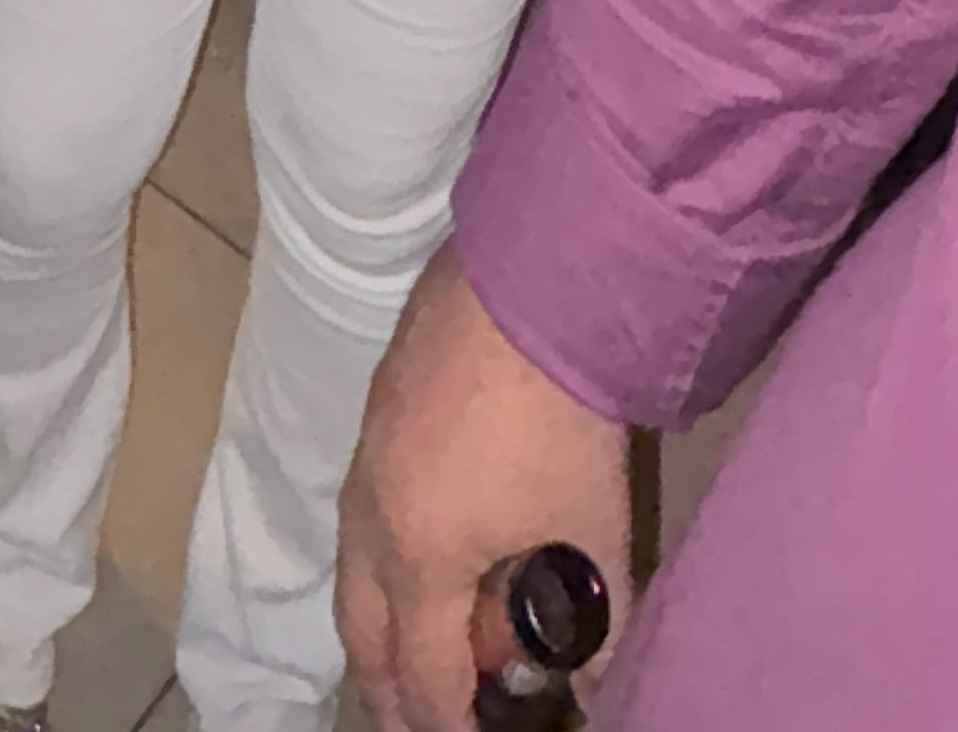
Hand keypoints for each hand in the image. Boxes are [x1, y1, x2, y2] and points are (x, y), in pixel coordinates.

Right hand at [342, 248, 631, 731]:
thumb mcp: (596, 531)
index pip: (420, 680)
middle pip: (361, 636)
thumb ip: (602, 625)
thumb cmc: (564, 415)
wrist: (534, 272)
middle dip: (390, 692)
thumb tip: (605, 689)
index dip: (447, 728)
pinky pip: (361, 510)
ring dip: (380, 622)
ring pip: (352, 570)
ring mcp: (367, 453)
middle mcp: (373, 515)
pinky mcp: (378, 401)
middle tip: (426, 719)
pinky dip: (382, 557)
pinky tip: (424, 545)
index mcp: (418, 560)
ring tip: (420, 644)